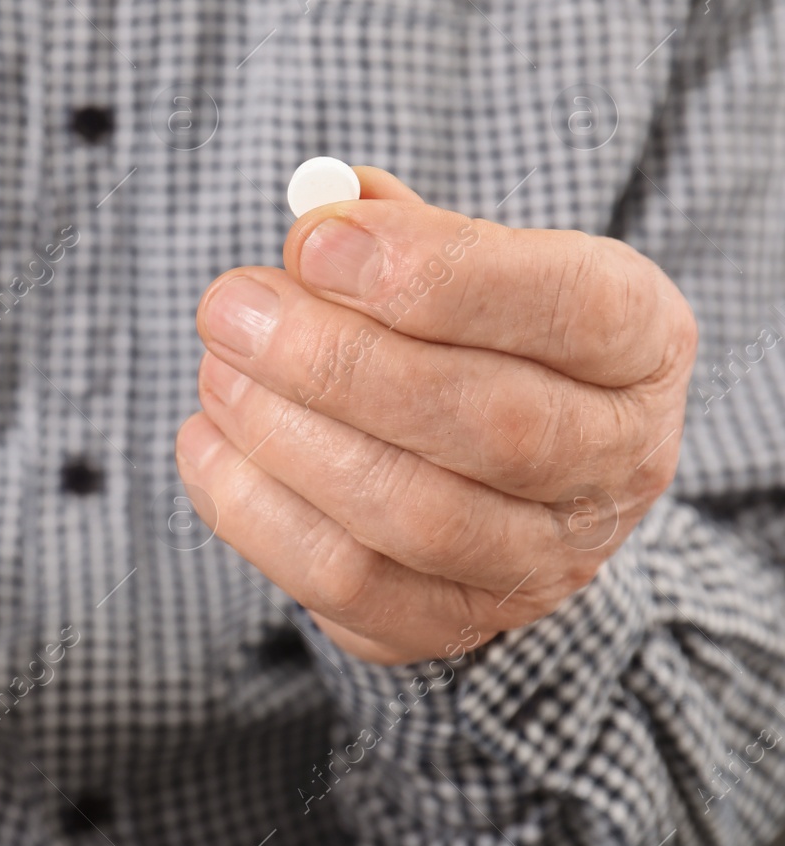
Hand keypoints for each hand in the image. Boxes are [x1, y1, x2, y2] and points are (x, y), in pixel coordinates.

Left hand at [176, 168, 697, 665]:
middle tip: (231, 308)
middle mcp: (619, 460)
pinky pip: (347, 584)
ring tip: (217, 372)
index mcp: (639, 342)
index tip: (314, 243)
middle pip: (492, 421)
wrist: (493, 472)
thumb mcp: (457, 256)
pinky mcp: (454, 624)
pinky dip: (256, 513)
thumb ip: (391, 229)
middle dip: (335, 360)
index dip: (437, 273)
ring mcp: (546, 561)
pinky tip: (206, 444)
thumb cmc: (463, 332)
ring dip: (287, 436)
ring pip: (415, 516)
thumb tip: (316, 220)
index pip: (574, 306)